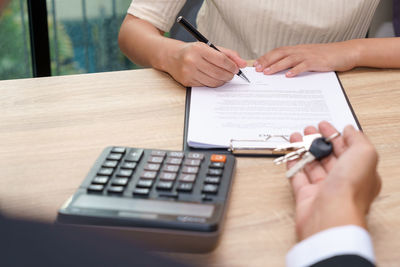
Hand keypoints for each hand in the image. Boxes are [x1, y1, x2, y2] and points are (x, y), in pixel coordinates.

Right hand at [166, 42, 246, 86]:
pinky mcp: (186, 82)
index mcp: (199, 49)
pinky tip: (214, 79)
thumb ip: (228, 54)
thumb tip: (243, 64)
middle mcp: (192, 60)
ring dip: (222, 81)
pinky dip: (212, 83)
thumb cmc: (193, 51)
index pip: (221, 60)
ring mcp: (188, 72)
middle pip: (218, 72)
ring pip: (213, 81)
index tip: (237, 69)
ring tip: (224, 77)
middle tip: (232, 75)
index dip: (232, 66)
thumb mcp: (209, 47)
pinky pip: (205, 85)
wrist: (172, 57)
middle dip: (229, 75)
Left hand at [254, 41, 359, 76]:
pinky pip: (304, 66)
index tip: (256, 64)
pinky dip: (295, 70)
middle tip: (257, 69)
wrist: (345, 52)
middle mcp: (300, 51)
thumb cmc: (326, 56)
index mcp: (297, 50)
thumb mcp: (308, 57)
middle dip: (267, 61)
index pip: (278, 52)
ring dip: (277, 66)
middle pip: (280, 54)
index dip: (266, 57)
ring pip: (289, 59)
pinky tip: (288, 75)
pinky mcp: (317, 62)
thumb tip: (282, 71)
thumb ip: (296, 62)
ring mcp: (308, 55)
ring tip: (268, 73)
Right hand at [287, 121, 380, 240]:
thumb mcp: (364, 154)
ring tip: (295, 137)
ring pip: (312, 164)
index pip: (347, 149)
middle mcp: (342, 182)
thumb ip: (357, 139)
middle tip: (307, 130)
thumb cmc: (350, 189)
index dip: (335, 135)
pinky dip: (293, 164)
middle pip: (328, 156)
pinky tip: (290, 154)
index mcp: (361, 173)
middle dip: (317, 140)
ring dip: (303, 149)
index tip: (323, 125)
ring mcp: (323, 189)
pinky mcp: (306, 196)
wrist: (330, 215)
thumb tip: (349, 130)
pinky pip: (297, 176)